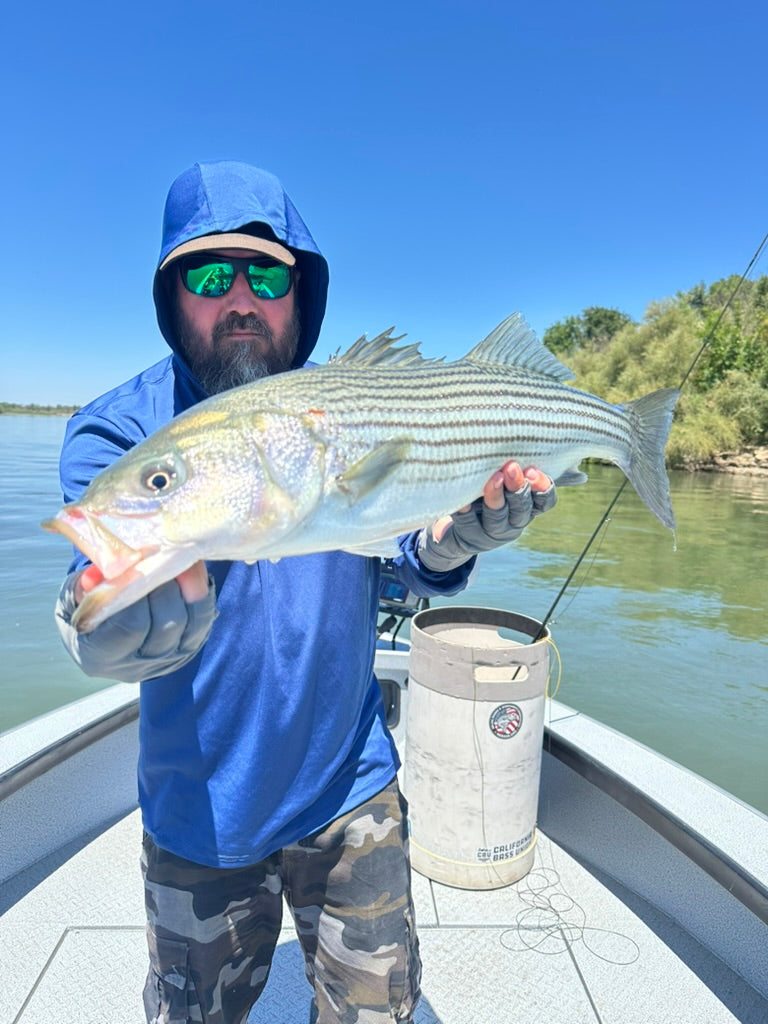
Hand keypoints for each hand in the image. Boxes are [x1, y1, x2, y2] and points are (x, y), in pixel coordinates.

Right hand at [57, 559, 216, 682]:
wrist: (103, 636)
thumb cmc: (86, 612)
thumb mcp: (73, 598)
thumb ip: (83, 586)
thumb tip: (95, 576)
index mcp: (101, 655)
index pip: (130, 626)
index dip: (140, 593)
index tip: (142, 564)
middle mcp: (136, 666)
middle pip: (166, 624)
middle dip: (169, 587)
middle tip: (169, 555)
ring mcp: (166, 661)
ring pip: (191, 624)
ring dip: (190, 588)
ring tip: (184, 559)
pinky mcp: (188, 650)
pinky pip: (205, 621)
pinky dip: (202, 595)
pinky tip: (192, 574)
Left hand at [419, 460, 555, 571]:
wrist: (459, 533)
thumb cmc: (487, 495)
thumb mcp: (505, 483)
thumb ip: (514, 467)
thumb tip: (517, 432)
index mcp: (528, 508)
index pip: (545, 501)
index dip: (542, 488)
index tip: (533, 470)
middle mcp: (513, 522)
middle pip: (521, 507)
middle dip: (517, 486)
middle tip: (511, 466)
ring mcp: (491, 531)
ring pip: (497, 516)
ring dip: (496, 496)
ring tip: (493, 478)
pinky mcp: (469, 534)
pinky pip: (467, 521)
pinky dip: (465, 508)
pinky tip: (463, 497)